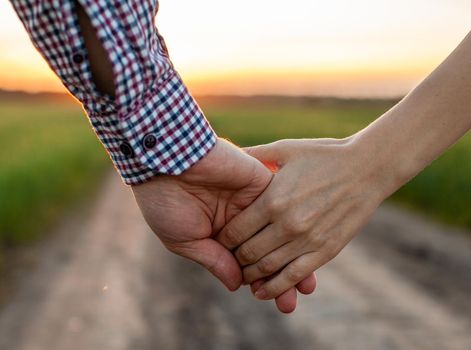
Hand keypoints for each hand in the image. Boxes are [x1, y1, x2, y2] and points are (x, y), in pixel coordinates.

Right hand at [132, 138, 316, 311]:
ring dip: (293, 260)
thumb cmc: (165, 202)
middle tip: (291, 302)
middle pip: (268, 252)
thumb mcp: (184, 240)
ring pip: (279, 235)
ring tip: (305, 287)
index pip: (246, 261)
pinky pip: (283, 208)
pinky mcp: (262, 183)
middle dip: (281, 277)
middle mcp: (239, 219)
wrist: (166, 161)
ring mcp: (253, 202)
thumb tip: (238, 285)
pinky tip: (305, 254)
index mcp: (219, 232)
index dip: (261, 281)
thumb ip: (214, 260)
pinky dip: (293, 231)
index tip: (276, 301)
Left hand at [217, 138, 396, 300]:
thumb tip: (227, 152)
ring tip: (243, 276)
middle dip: (234, 259)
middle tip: (229, 258)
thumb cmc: (323, 155)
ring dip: (250, 276)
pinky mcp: (326, 251)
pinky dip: (275, 287)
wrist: (367, 167)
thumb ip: (254, 155)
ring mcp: (307, 240)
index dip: (223, 239)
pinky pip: (294, 276)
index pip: (236, 231)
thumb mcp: (285, 149)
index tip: (219, 239)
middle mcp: (287, 223)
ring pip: (268, 268)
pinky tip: (262, 292)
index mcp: (273, 199)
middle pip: (248, 253)